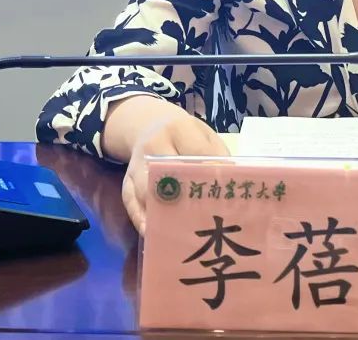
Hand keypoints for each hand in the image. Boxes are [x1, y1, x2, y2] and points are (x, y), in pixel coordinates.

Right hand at [121, 107, 228, 235]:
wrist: (150, 124)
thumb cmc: (185, 135)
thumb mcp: (205, 134)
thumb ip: (218, 154)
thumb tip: (231, 181)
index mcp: (178, 129)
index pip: (196, 153)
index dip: (210, 173)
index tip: (224, 192)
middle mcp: (153, 144)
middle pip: (168, 174)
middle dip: (186, 196)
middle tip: (204, 218)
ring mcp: (136, 163)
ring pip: (145, 190)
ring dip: (162, 212)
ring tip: (180, 231)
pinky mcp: (126, 180)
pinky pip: (130, 202)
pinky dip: (140, 218)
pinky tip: (152, 232)